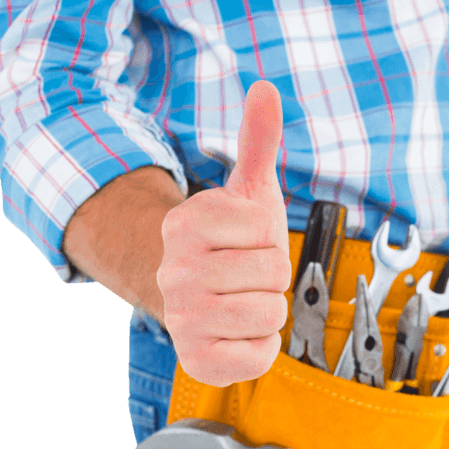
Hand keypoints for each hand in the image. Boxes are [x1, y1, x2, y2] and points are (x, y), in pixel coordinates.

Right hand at [157, 80, 290, 385]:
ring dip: (268, 311)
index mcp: (185, 223)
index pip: (266, 229)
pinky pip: (260, 354)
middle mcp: (175, 271)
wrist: (196, 300)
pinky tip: (238, 334)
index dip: (268, 236)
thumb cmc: (230, 246)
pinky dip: (260, 347)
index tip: (245, 240)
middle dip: (271, 277)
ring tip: (243, 302)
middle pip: (273, 273)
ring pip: (270, 314)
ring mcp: (182, 317)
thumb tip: (265, 90)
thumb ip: (257, 142)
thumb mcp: (246, 191)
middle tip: (247, 277)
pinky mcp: (197, 359)